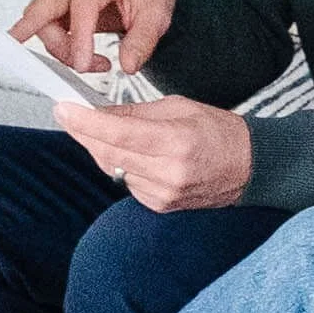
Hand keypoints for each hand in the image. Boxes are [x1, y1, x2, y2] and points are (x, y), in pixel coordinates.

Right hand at [15, 0, 179, 75]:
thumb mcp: (157, 16)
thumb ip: (142, 42)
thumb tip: (128, 65)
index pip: (83, 4)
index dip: (78, 37)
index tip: (82, 64)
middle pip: (46, 4)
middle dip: (32, 28)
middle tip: (28, 53)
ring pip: (41, 17)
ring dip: (58, 46)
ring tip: (88, 63)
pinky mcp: (61, 1)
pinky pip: (46, 23)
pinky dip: (56, 44)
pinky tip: (77, 56)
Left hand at [54, 95, 253, 210]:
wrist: (250, 167)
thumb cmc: (219, 132)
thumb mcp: (180, 107)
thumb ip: (136, 112)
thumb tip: (99, 112)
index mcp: (176, 141)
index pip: (119, 132)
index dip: (85, 122)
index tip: (63, 109)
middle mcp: (168, 172)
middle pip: (108, 153)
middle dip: (83, 132)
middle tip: (68, 114)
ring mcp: (163, 193)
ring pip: (112, 168)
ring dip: (101, 148)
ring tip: (99, 129)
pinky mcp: (160, 205)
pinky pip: (125, 182)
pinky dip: (119, 164)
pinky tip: (128, 153)